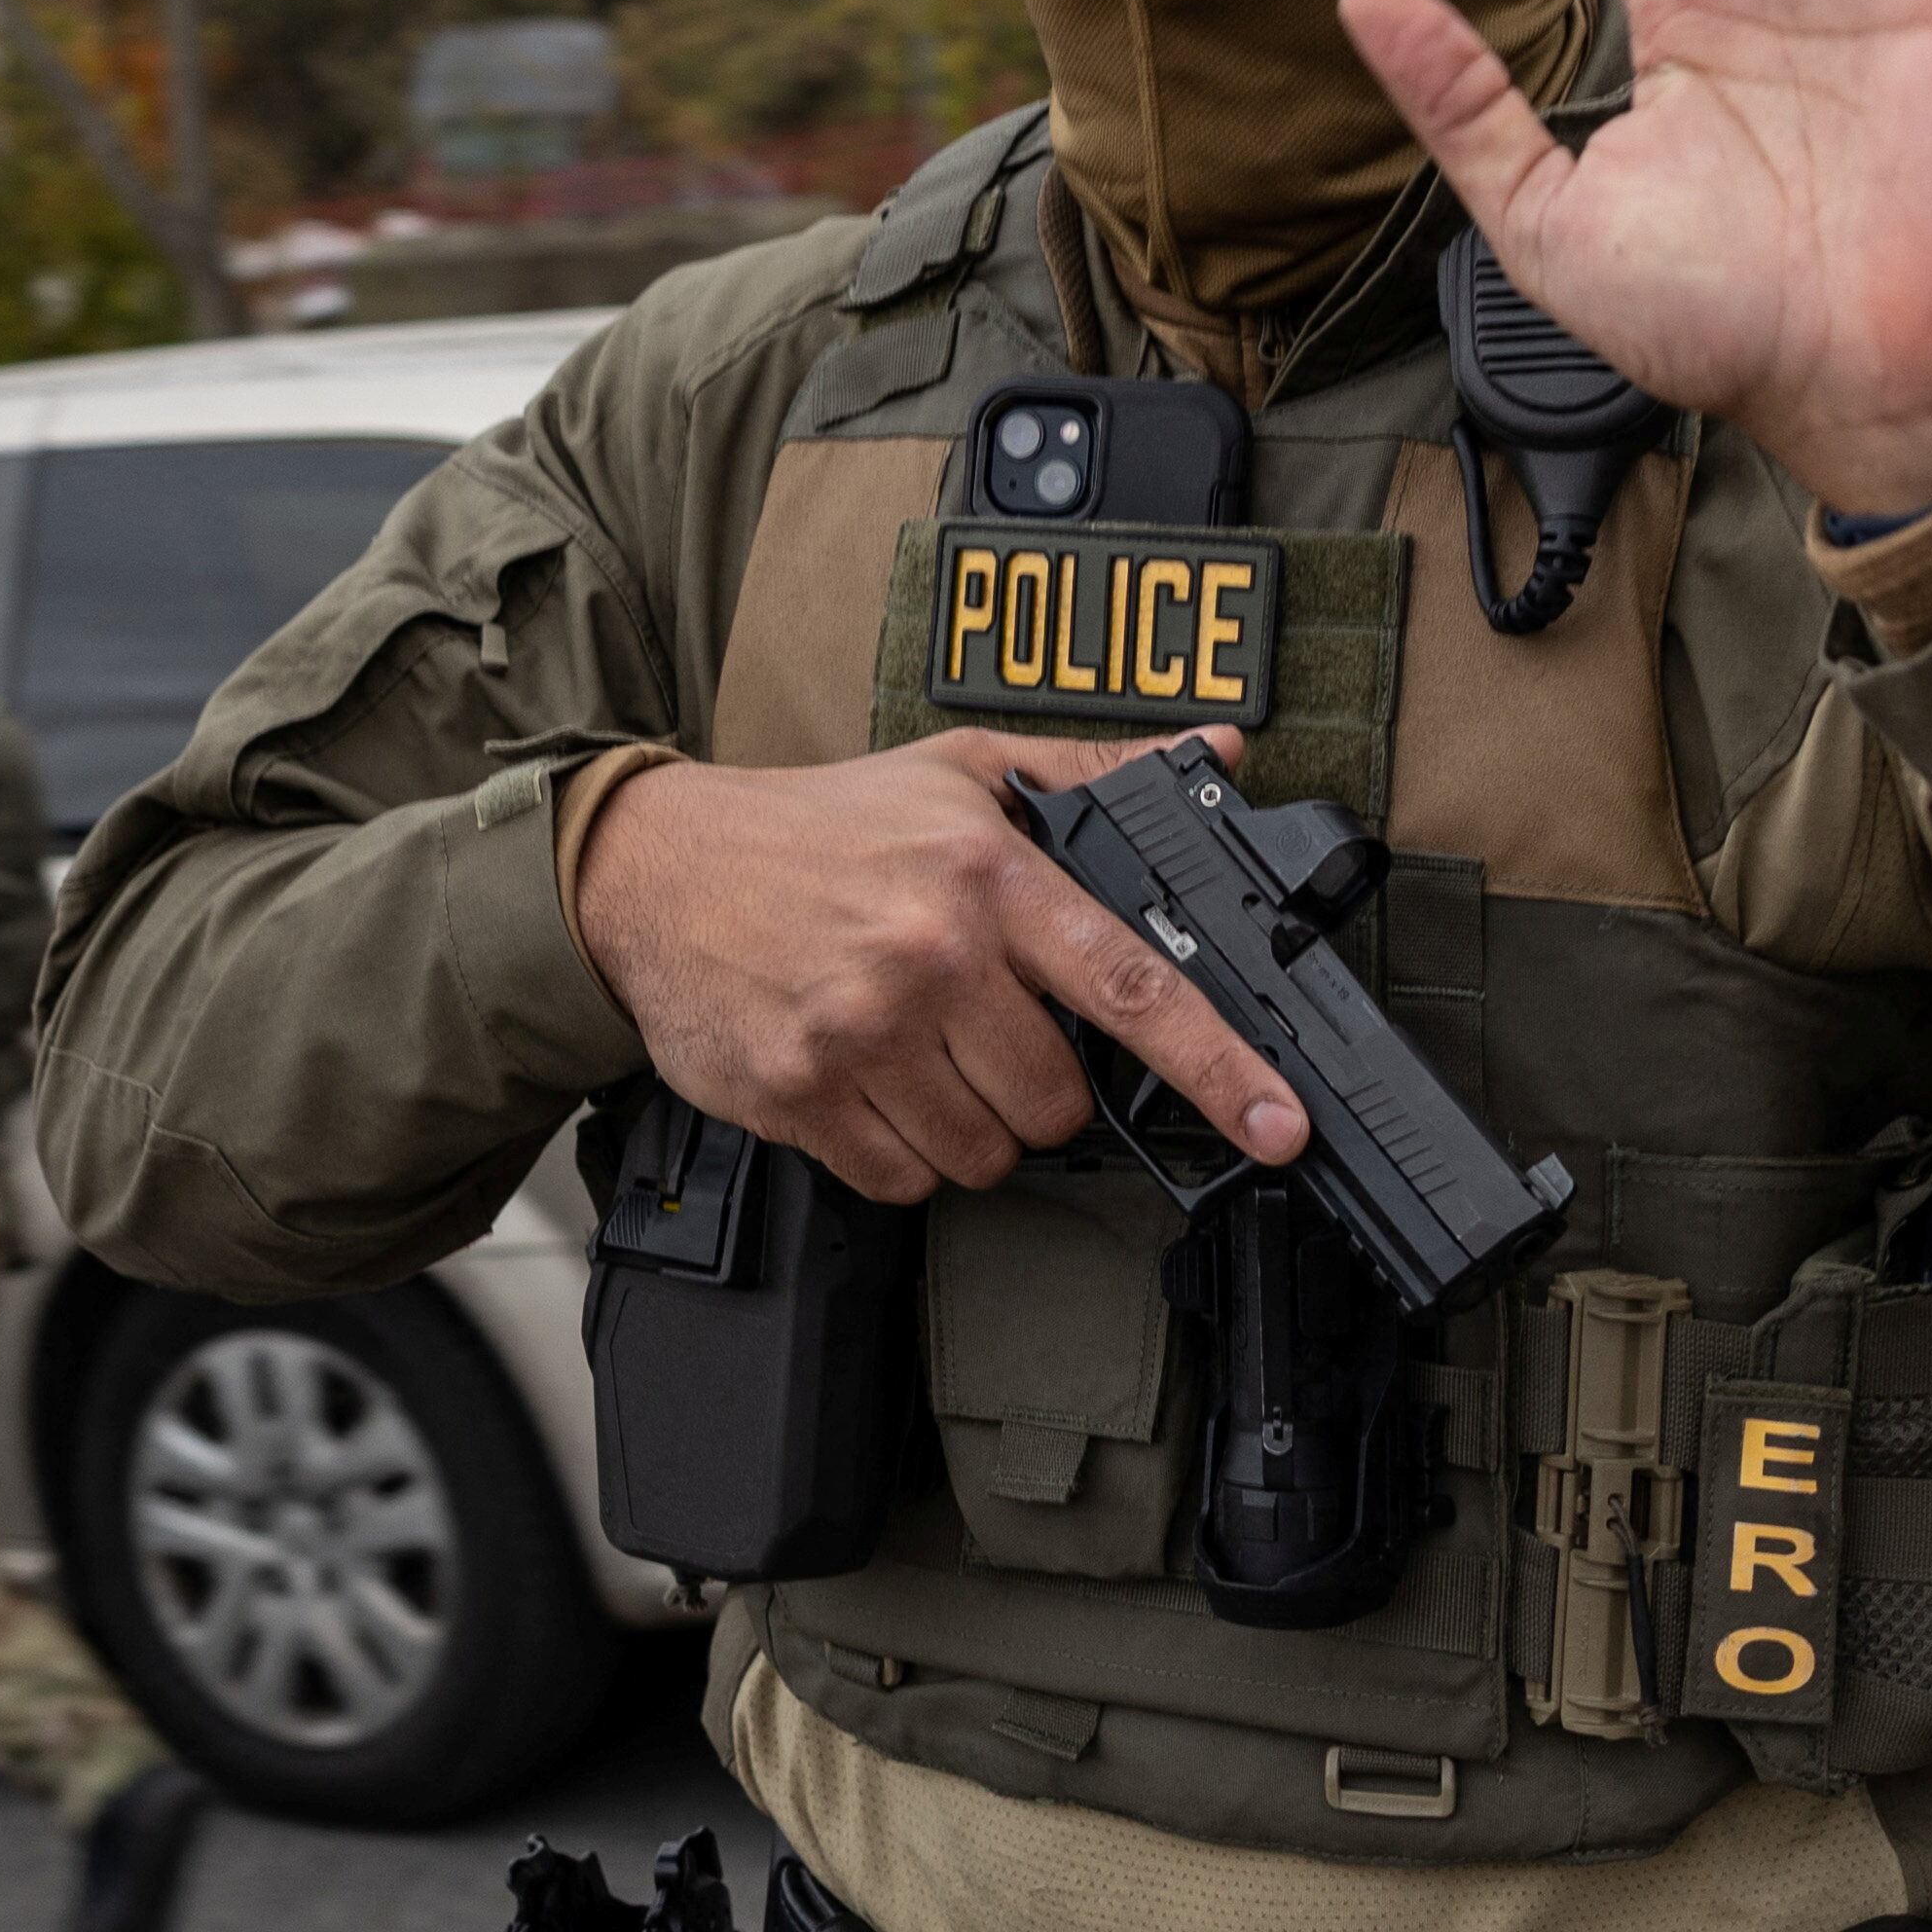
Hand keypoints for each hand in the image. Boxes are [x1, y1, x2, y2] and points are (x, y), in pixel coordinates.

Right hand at [574, 726, 1307, 1204]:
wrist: (651, 866)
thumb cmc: (816, 826)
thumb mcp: (955, 777)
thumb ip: (1090, 775)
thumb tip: (1217, 751)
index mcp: (987, 878)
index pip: (1131, 984)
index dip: (1221, 1066)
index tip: (1279, 1122)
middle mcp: (929, 958)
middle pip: (1058, 1101)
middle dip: (1044, 1090)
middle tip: (991, 1037)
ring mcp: (860, 1033)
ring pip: (984, 1155)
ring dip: (973, 1129)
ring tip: (923, 1056)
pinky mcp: (798, 1094)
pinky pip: (901, 1180)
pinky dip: (902, 1156)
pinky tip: (871, 1086)